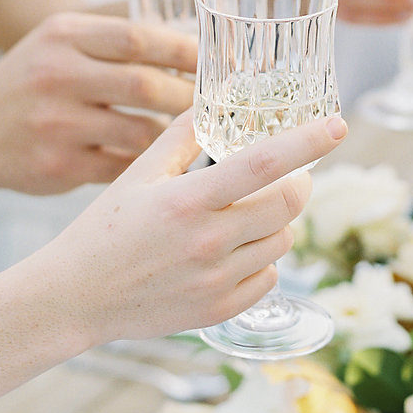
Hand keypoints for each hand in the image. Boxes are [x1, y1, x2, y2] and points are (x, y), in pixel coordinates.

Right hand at [0, 12, 200, 213]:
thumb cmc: (32, 82)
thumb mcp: (59, 42)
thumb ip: (114, 40)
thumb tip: (194, 43)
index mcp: (63, 37)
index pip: (138, 37)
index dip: (184, 50)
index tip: (215, 62)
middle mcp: (57, 77)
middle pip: (145, 85)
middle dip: (187, 97)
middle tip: (214, 105)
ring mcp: (56, 125)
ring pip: (140, 131)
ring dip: (174, 136)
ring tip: (192, 133)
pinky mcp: (59, 166)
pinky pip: (124, 166)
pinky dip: (149, 165)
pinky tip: (162, 162)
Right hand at [48, 112, 348, 341]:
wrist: (74, 298)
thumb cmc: (104, 230)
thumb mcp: (137, 174)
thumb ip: (181, 136)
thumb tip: (215, 102)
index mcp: (188, 201)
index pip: (265, 164)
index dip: (308, 141)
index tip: (338, 125)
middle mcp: (208, 242)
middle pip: (290, 205)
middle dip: (297, 184)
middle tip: (282, 177)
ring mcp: (217, 281)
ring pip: (283, 241)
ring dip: (276, 222)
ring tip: (242, 216)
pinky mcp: (220, 310)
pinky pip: (270, 277)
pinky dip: (262, 260)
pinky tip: (231, 252)